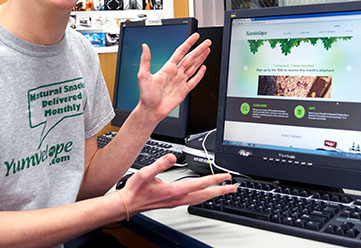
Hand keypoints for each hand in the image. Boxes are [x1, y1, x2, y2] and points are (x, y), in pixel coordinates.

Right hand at [117, 154, 236, 214]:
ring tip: (223, 191)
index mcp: (174, 190)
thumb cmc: (136, 190)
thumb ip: (159, 163)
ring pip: (200, 199)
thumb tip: (172, 156)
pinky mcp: (174, 203)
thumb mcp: (145, 173)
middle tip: (232, 187)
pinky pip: (194, 200)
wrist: (128, 204)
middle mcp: (178, 198)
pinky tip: (204, 195)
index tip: (225, 177)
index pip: (199, 184)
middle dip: (220, 190)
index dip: (214, 179)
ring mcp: (177, 202)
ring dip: (214, 194)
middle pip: (205, 195)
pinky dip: (203, 197)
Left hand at [136, 33, 210, 121]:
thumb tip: (144, 47)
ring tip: (207, 50)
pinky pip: (194, 81)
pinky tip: (203, 68)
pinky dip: (200, 74)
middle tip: (207, 42)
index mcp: (167, 68)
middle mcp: (175, 73)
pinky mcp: (184, 91)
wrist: (151, 111)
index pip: (181, 52)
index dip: (189, 43)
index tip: (195, 37)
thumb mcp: (143, 75)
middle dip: (199, 49)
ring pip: (193, 67)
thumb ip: (145, 60)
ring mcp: (180, 81)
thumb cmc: (146, 95)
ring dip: (201, 58)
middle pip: (190, 58)